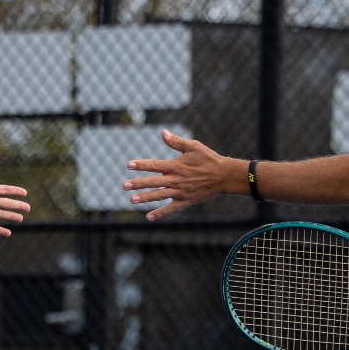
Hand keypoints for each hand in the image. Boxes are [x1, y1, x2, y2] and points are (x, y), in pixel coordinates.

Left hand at [123, 129, 242, 220]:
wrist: (223, 176)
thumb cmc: (208, 159)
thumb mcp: (193, 146)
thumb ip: (176, 141)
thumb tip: (162, 132)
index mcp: (176, 166)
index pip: (154, 165)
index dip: (141, 165)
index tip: (129, 165)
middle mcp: (176, 179)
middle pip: (153, 182)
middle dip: (138, 183)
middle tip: (124, 185)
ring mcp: (180, 191)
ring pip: (159, 195)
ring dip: (145, 198)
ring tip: (132, 200)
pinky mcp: (185, 201)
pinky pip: (170, 208)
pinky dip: (160, 213)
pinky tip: (148, 217)